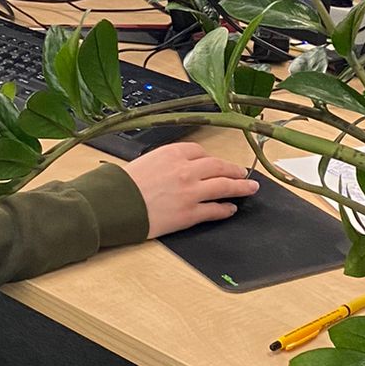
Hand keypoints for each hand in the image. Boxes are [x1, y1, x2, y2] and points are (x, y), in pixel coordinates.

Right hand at [118, 142, 259, 238]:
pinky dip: (225, 209)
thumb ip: (165, 163)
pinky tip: (231, 209)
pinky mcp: (190, 213)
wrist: (114, 205)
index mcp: (172, 153)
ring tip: (250, 188)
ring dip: (240, 187)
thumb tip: (179, 169)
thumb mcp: (145, 162)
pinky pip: (215, 210)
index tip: (216, 163)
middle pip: (218, 166)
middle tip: (243, 172)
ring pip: (224, 186)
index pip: (200, 152)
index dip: (211, 159)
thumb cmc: (123, 185)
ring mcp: (190, 192)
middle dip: (233, 169)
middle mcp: (185, 169)